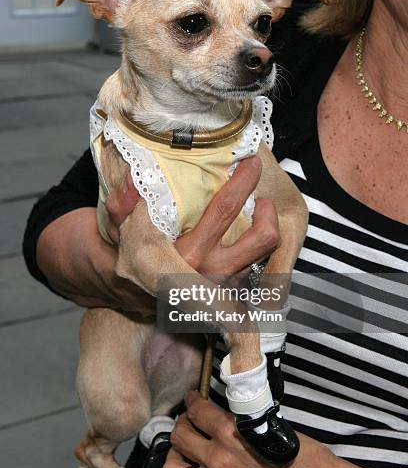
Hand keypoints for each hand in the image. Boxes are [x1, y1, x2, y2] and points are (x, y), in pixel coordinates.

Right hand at [38, 157, 279, 311]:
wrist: (139, 304)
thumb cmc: (136, 264)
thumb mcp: (123, 235)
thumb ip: (122, 208)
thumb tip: (130, 182)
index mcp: (188, 254)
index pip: (224, 211)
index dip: (242, 184)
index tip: (250, 163)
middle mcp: (212, 271)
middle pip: (261, 237)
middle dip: (269, 208)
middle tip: (261, 194)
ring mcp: (227, 285)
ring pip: (264, 253)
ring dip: (266, 226)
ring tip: (258, 209)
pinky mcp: (233, 292)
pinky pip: (257, 264)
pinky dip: (258, 245)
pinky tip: (247, 231)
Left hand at [163, 392, 405, 467]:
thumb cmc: (302, 456)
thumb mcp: (267, 425)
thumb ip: (237, 418)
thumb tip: (219, 410)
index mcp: (230, 434)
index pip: (196, 411)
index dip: (191, 400)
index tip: (192, 398)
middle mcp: (219, 460)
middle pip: (179, 436)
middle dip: (182, 423)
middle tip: (189, 419)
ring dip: (177, 454)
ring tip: (187, 447)